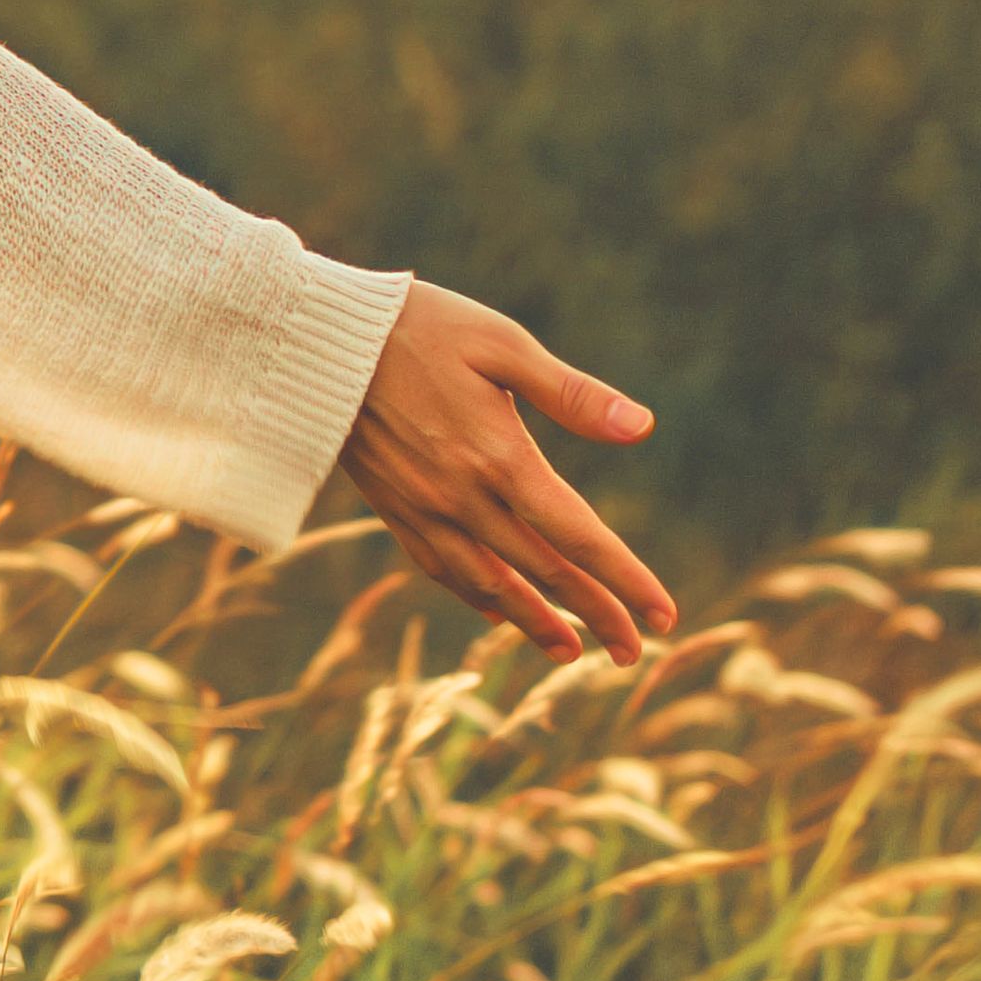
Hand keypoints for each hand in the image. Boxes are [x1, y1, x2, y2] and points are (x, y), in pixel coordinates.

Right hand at [332, 279, 676, 659]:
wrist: (315, 340)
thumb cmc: (418, 326)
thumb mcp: (502, 343)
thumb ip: (571, 393)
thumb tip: (642, 428)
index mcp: (499, 457)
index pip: (577, 536)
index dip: (625, 580)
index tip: (664, 615)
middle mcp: (462, 497)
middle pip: (542, 573)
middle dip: (595, 616)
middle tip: (633, 653)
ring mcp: (423, 508)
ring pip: (490, 585)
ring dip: (535, 623)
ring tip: (570, 652)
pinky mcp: (392, 507)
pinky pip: (440, 568)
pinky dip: (475, 597)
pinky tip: (495, 609)